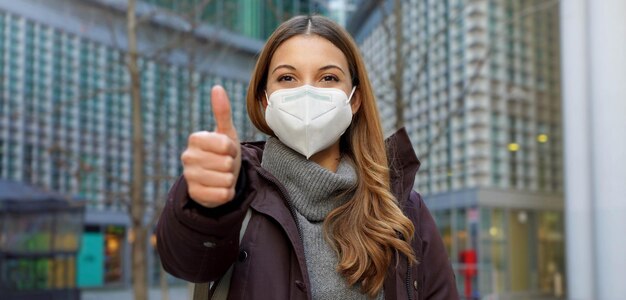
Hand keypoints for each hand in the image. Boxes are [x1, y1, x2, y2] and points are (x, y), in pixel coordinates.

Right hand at [181, 86, 241, 207]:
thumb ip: (222, 112)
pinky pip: (223, 195)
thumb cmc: (222, 152)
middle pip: (226, 163)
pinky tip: (219, 188)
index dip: (232, 149)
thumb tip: (217, 87)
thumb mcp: (226, 133)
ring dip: (229, 179)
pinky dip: (227, 193)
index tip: (227, 150)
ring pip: (225, 179)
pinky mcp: (195, 194)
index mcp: (195, 139)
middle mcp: (188, 157)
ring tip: (222, 175)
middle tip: (224, 164)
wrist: (216, 178)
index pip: (225, 144)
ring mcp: (189, 176)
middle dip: (231, 165)